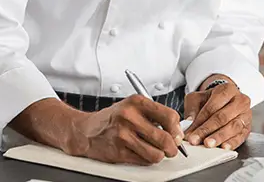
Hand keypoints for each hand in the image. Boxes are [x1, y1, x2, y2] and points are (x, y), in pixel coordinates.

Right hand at [67, 95, 183, 164]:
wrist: (86, 131)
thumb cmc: (112, 119)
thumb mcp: (132, 107)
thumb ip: (154, 115)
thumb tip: (177, 131)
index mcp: (136, 102)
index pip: (169, 116)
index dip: (177, 129)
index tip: (176, 134)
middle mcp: (129, 117)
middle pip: (165, 138)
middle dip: (173, 147)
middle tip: (171, 148)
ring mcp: (123, 135)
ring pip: (157, 154)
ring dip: (160, 155)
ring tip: (155, 150)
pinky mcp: (119, 152)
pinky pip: (144, 161)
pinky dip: (147, 159)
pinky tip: (141, 152)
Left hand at [183, 78, 251, 150]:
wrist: (224, 100)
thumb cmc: (210, 100)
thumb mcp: (197, 98)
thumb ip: (192, 109)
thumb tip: (188, 123)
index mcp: (227, 90)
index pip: (212, 107)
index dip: (200, 121)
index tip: (190, 133)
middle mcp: (240, 101)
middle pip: (223, 117)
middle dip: (208, 130)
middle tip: (197, 140)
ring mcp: (246, 114)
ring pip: (233, 127)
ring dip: (219, 137)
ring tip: (208, 144)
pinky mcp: (248, 127)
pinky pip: (241, 136)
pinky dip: (232, 143)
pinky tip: (223, 147)